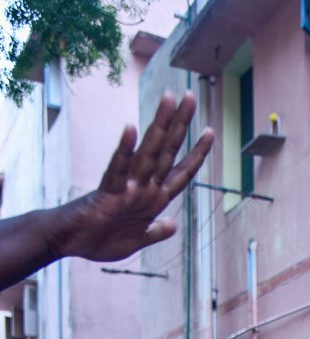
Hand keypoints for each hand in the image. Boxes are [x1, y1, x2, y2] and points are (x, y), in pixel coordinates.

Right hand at [51, 91, 213, 261]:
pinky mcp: (108, 193)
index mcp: (154, 199)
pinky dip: (124, 151)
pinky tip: (130, 129)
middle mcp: (144, 189)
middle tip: (190, 96)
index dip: (197, 154)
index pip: (181, 173)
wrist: (70, 243)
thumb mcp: (136, 240)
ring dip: (159, 126)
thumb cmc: (99, 238)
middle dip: (180, 125)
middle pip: (166, 152)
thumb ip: (155, 232)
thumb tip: (172, 225)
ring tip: (168, 100)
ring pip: (148, 153)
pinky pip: (117, 169)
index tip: (210, 132)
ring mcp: (127, 189)